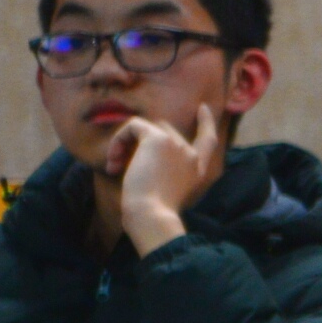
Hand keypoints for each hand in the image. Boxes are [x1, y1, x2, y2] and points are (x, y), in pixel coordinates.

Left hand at [108, 104, 222, 254]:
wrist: (152, 214)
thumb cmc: (154, 212)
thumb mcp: (167, 194)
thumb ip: (165, 175)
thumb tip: (141, 159)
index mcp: (198, 170)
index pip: (208, 140)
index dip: (206, 122)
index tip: (202, 108)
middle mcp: (191, 155)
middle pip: (166, 130)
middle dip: (141, 141)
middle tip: (119, 164)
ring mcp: (178, 145)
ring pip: (148, 127)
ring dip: (126, 143)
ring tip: (114, 165)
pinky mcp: (159, 139)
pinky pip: (134, 125)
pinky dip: (119, 139)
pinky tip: (113, 161)